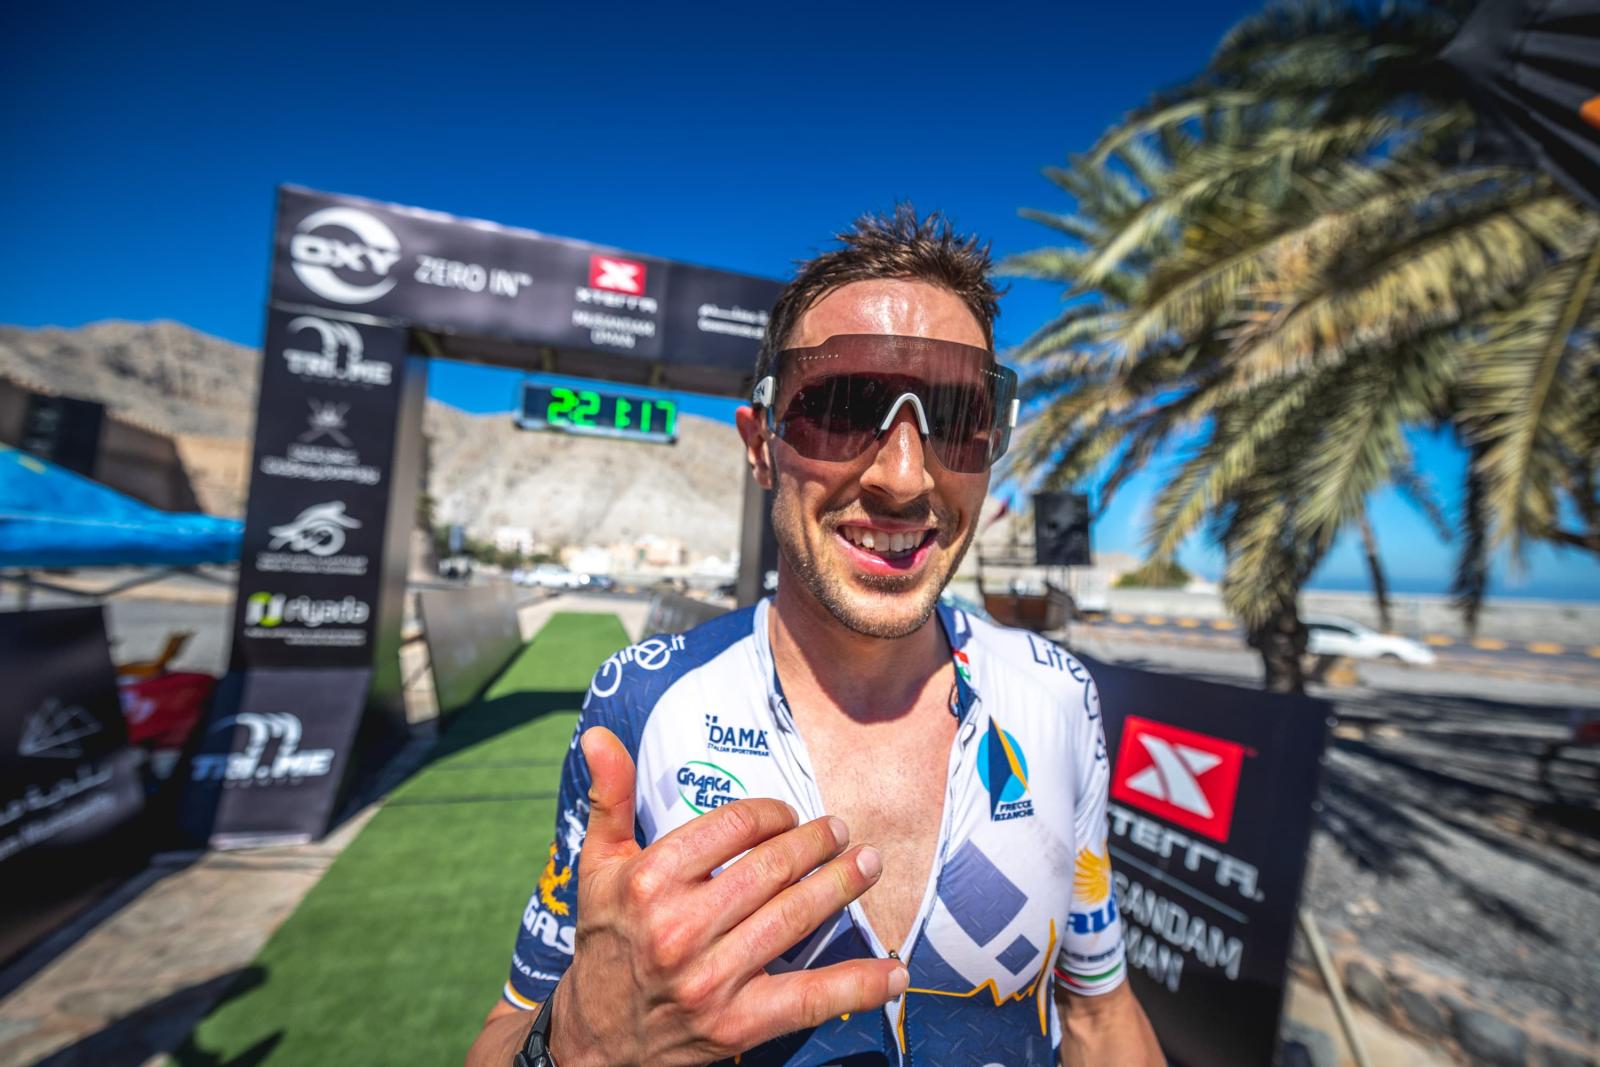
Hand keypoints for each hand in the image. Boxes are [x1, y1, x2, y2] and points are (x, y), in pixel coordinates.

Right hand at [548, 726, 906, 1066]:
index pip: (732, 827)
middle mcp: (679, 927)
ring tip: (870, 865)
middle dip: (817, 844)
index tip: (788, 815)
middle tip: (843, 832)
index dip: (772, 814)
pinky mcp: (735, 1024)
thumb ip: (609, 797)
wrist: (597, 1036)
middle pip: (771, 869)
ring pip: (794, 919)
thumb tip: (598, 735)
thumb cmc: (606, 938)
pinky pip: (807, 998)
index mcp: (650, 880)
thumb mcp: (597, 865)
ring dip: (841, 887)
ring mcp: (710, 978)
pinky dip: (857, 986)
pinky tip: (892, 972)